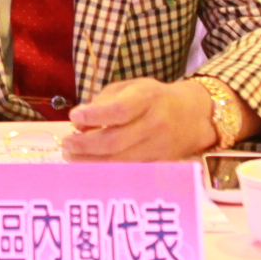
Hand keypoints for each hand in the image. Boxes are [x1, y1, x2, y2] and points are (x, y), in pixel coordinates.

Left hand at [61, 77, 219, 161]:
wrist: (193, 116)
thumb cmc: (154, 98)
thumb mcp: (131, 88)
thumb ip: (104, 102)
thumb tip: (79, 123)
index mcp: (148, 99)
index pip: (119, 110)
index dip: (94, 116)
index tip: (74, 117)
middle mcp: (155, 124)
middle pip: (116, 141)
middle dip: (86, 145)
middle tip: (67, 144)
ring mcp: (158, 148)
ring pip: (121, 162)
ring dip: (91, 162)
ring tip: (72, 157)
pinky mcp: (158, 165)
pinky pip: (129, 172)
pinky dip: (107, 171)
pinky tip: (90, 166)